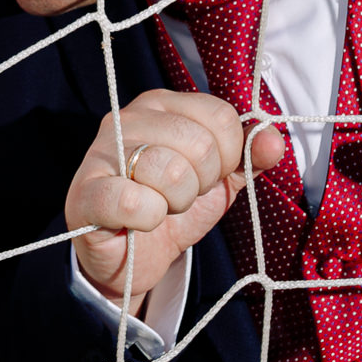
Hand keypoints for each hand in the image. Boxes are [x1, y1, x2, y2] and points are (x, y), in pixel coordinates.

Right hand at [65, 89, 287, 315]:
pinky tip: (137, 221)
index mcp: (162, 105)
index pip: (220, 116)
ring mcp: (102, 153)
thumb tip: (274, 140)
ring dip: (175, 204)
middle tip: (179, 196)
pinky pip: (135, 202)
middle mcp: (129, 118)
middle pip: (200, 143)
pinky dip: (148, 219)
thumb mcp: (217, 181)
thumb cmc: (169, 207)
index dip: (227, 157)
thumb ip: (248, 158)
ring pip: (172, 172)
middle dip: (201, 184)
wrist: (127, 256)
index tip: (207, 176)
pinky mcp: (86, 193)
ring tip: (158, 207)